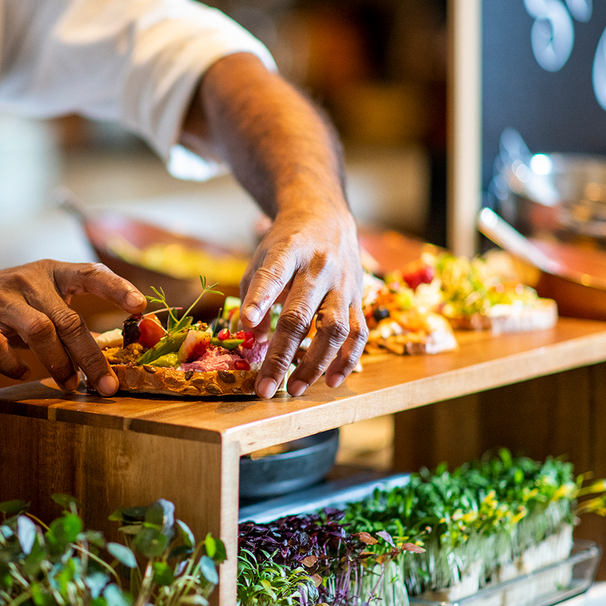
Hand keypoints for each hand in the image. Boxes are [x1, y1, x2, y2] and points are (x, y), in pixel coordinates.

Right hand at [0, 260, 146, 395]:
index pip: (90, 273)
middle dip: (91, 357)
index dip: (117, 288)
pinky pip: (0, 347)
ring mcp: (0, 300)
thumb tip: (104, 354)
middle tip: (106, 385)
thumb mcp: (37, 295)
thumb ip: (66, 316)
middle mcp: (28, 282)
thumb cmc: (3, 302)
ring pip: (40, 332)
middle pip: (68, 320)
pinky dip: (14, 365)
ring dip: (58, 363)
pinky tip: (22, 372)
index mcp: (50, 272)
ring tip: (69, 383)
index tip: (140, 307)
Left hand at [239, 205, 366, 397]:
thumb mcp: (263, 258)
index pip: (273, 274)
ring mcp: (342, 284)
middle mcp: (319, 267)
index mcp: (289, 251)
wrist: (326, 217)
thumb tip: (253, 339)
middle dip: (281, 354)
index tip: (246, 323)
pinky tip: (331, 380)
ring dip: (315, 363)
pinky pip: (358, 333)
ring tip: (295, 388)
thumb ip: (254, 295)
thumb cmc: (287, 243)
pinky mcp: (359, 297)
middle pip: (301, 314)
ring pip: (334, 328)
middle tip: (265, 386)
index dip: (260, 298)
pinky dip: (346, 360)